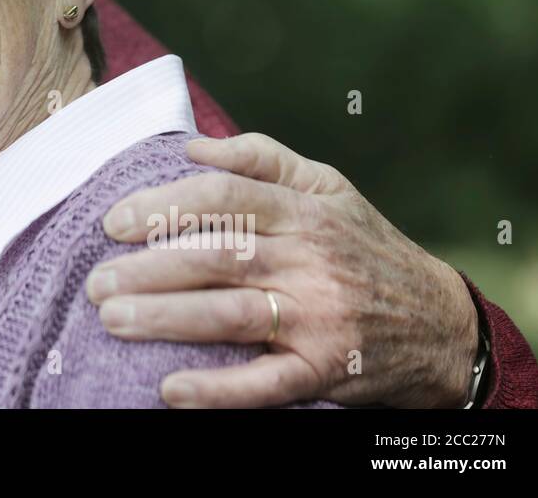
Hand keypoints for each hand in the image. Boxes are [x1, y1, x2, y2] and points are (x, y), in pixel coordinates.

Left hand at [86, 132, 479, 407]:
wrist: (441, 323)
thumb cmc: (365, 247)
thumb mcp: (328, 186)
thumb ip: (261, 157)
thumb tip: (191, 146)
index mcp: (304, 211)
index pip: (224, 198)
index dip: (163, 206)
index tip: (114, 223)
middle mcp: (310, 260)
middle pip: (218, 256)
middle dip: (148, 267)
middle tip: (96, 281)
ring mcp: (319, 318)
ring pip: (233, 315)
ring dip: (166, 319)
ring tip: (112, 319)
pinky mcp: (325, 370)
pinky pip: (266, 384)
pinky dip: (217, 389)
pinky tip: (169, 389)